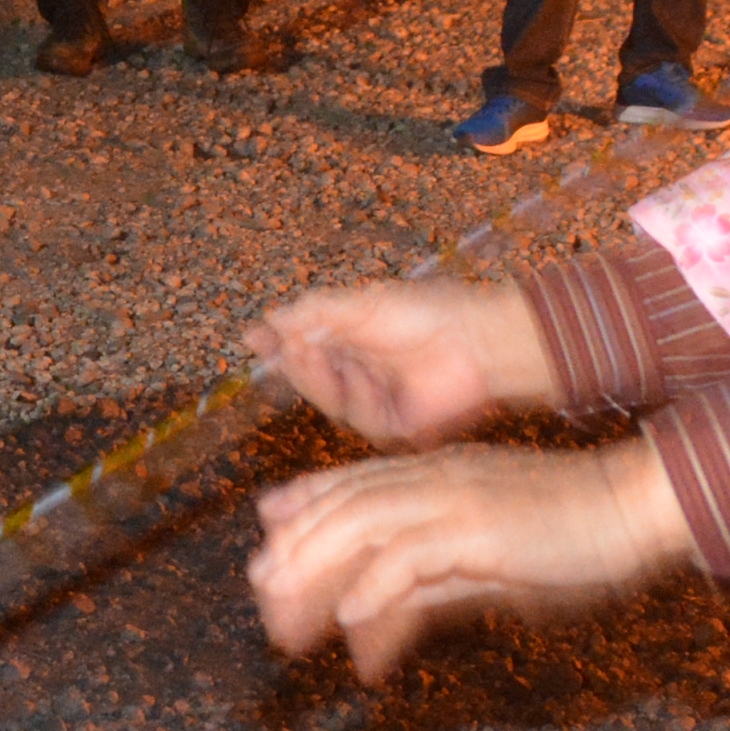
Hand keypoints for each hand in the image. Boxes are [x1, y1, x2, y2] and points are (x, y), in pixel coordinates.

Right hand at [246, 280, 552, 445]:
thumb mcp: (361, 305)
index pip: (304, 347)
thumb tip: (266, 321)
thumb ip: (312, 314)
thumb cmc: (426, 313)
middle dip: (298, 364)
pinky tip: (368, 378)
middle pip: (310, 379)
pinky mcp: (395, 425)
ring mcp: (378, 400)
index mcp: (355, 340)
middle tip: (291, 347)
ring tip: (327, 354)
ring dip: (323, 379)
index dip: (278, 346)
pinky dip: (358, 397)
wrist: (476, 341)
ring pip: (330, 402)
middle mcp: (362, 372)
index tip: (253, 339)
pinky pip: (359, 419)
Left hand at [248, 441, 692, 682]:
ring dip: (316, 571)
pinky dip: (375, 586)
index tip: (267, 543)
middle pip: (344, 507)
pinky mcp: (480, 528)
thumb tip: (376, 615)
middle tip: (261, 592)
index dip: (304, 511)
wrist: (633, 506)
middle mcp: (436, 478)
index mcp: (438, 474)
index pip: (352, 486)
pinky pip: (412, 556)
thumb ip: (430, 581)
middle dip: (294, 550)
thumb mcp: (485, 560)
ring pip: (362, 525)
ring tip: (286, 614)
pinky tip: (350, 620)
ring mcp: (456, 498)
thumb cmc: (569, 534)